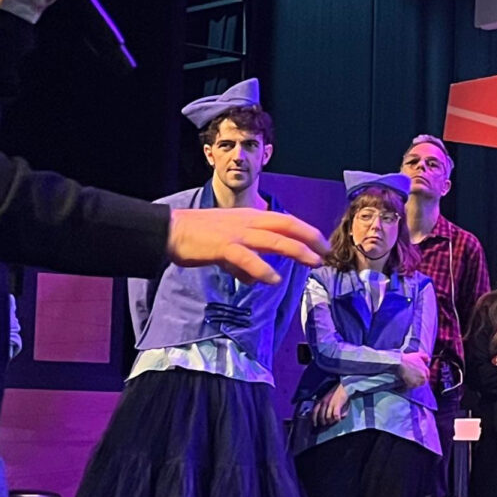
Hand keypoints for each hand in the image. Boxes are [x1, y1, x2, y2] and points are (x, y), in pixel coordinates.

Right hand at [166, 207, 324, 286]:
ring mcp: (236, 233)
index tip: (321, 242)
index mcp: (249, 217)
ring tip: (313, 261)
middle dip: (309, 238)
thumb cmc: (197, 238)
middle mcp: (247, 222)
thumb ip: (244, 262)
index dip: (305, 229)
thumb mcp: (227, 246)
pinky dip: (262, 269)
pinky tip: (274, 279)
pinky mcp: (223, 247)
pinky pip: (248, 258)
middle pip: (286, 226)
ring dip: (296, 250)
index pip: (284, 220)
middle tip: (326, 251)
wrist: (170, 231)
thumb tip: (256, 279)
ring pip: (273, 240)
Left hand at [317, 382, 351, 425]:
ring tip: (333, 422)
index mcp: (321, 400)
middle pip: (321, 416)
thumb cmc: (337, 393)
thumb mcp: (328, 398)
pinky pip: (335, 415)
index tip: (315, 424)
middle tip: (326, 424)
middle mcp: (324, 402)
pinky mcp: (337, 405)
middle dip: (323, 422)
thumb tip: (324, 414)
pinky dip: (336, 419)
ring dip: (330, 421)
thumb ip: (326, 407)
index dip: (313, 419)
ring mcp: (330, 404)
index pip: (314, 411)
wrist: (345, 386)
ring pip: (328, 417)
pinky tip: (338, 419)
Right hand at [395, 354, 430, 392]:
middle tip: (414, 376)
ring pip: (418, 384)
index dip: (423, 374)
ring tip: (410, 377)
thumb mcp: (418, 355)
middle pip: (423, 381)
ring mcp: (417, 382)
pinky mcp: (411, 385)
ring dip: (415, 382)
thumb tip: (429, 360)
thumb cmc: (408, 359)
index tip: (418, 374)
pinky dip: (410, 384)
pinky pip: (412, 386)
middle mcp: (423, 377)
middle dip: (420, 379)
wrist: (398, 363)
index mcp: (425, 371)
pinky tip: (407, 379)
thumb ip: (425, 357)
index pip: (427, 375)